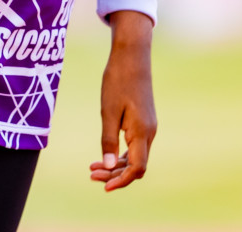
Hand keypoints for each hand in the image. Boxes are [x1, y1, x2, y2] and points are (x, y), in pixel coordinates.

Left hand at [90, 9, 155, 190]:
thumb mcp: (108, 112)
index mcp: (142, 131)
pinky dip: (121, 154)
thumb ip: (108, 141)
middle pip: (136, 166)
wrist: (132, 56)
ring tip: (93, 167)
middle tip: (91, 174)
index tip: (103, 186)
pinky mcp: (144, 121)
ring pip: (136, 156)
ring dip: (117, 166)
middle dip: (115, 175)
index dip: (121, 181)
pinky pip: (135, 145)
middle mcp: (149, 132)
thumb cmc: (118, 81)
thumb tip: (110, 168)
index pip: (137, 168)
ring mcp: (148, 127)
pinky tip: (106, 154)